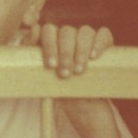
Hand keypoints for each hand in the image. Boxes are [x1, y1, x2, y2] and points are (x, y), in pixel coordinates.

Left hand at [37, 23, 121, 137]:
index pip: (48, 30)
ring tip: (79, 71)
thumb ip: (33, 55)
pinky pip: (103, 34)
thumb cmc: (59, 89)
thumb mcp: (42, 76)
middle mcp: (69, 36)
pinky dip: (99, 42)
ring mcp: (87, 39)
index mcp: (52, 40)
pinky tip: (94, 57)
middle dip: (64, 53)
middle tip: (64, 74)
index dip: (48, 45)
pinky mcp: (104, 45)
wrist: (83, 107)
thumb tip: (33, 30)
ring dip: (80, 50)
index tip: (50, 66)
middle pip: (66, 31)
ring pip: (84, 31)